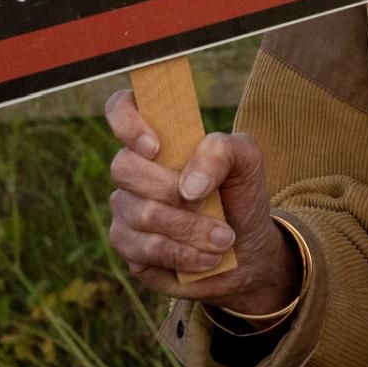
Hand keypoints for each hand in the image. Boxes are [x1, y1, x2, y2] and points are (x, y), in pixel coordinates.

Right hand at [102, 91, 301, 312]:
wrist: (247, 247)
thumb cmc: (240, 194)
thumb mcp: (247, 162)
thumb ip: (222, 152)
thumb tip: (188, 186)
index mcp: (159, 138)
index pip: (120, 108)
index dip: (126, 121)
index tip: (155, 147)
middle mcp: (133, 171)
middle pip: (125, 168)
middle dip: (174, 191)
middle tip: (213, 204)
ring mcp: (126, 210)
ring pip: (140, 214)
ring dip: (190, 230)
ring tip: (224, 239)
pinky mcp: (130, 248)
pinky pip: (144, 250)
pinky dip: (183, 255)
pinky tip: (208, 258)